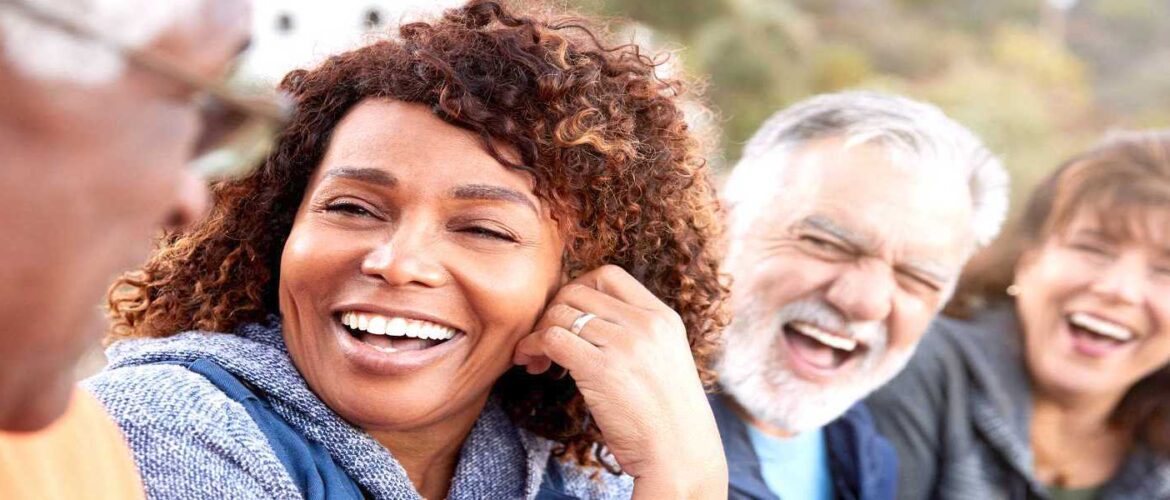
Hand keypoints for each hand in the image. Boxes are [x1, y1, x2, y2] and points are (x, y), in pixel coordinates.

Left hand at [513, 265, 727, 498]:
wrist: (679, 454)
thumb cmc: (667, 416)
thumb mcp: (664, 358)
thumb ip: (636, 334)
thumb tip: (587, 320)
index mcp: (663, 317)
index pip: (609, 275)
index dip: (578, 289)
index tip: (569, 316)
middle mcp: (645, 323)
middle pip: (577, 291)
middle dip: (552, 311)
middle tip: (545, 339)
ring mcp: (624, 344)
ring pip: (560, 313)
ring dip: (538, 332)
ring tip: (536, 357)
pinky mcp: (601, 369)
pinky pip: (552, 339)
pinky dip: (532, 347)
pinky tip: (532, 363)